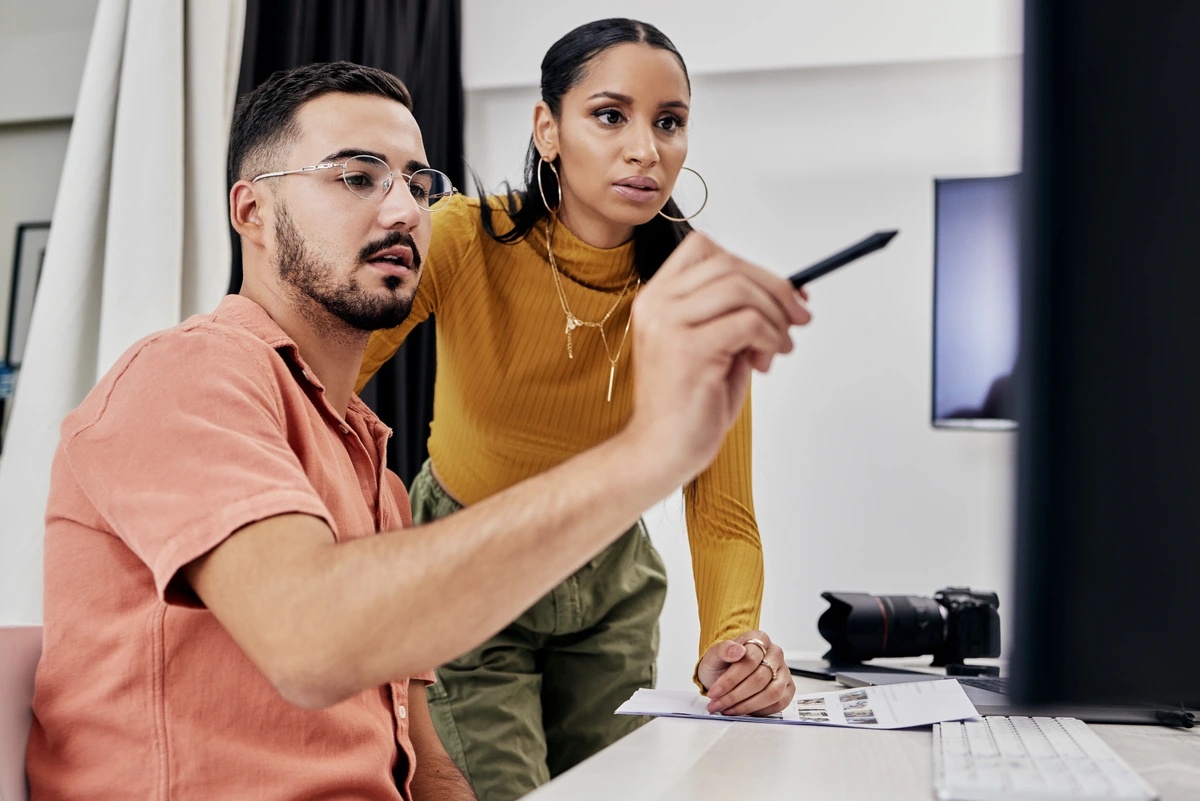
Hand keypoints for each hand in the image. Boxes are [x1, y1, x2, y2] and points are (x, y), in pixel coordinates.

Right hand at [625, 232, 810, 481]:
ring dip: (774, 316)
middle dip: (776, 288)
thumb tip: (788, 294)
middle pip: (728, 264)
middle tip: (799, 317)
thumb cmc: (689, 404)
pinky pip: (747, 322)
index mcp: (657, 298)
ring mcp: (668, 325)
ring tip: (778, 348)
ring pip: (740, 289)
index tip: (782, 293)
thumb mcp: (715, 346)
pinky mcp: (687, 350)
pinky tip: (766, 360)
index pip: (704, 249)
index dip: (750, 265)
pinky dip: (770, 337)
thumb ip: (737, 316)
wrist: (661, 450)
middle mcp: (657, 304)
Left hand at [697, 630, 795, 715]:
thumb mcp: (714, 654)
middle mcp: (774, 654)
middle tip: (718, 704)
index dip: (730, 679)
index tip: (715, 691)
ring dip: (747, 706)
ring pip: (772, 693)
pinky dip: (761, 711)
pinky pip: (779, 703)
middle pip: (760, 679)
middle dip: (735, 696)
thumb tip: (738, 650)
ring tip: (728, 709)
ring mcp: (783, 671)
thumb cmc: (722, 663)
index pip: (750, 660)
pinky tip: (744, 711)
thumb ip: (723, 649)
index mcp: (759, 639)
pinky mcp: (787, 688)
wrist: (724, 672)